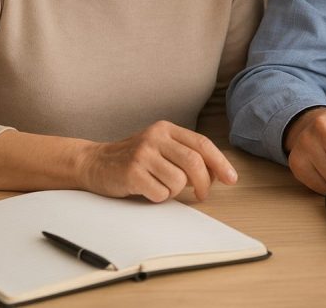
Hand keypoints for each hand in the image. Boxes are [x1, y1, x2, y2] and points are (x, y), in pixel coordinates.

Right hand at [79, 120, 237, 202]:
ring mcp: (142, 153)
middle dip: (204, 183)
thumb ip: (185, 155)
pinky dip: (158, 197)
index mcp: (166, 129)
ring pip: (179, 181)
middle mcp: (155, 137)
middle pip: (194, 162)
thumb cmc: (134, 159)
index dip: (220, 163)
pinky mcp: (132, 172)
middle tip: (202, 194)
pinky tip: (147, 190)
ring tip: (160, 186)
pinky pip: (160, 193)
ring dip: (175, 191)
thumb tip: (216, 172)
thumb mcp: (160, 148)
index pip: (202, 144)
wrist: (94, 162)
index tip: (231, 179)